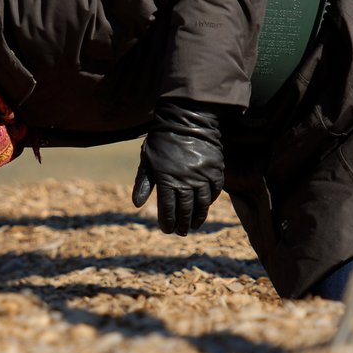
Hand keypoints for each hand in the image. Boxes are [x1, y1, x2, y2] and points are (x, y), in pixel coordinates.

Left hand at [131, 101, 224, 234]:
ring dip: (198, 217)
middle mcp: (186, 180)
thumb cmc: (162, 141)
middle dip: (182, 224)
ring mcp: (203, 175)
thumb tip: (137, 205)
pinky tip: (205, 205)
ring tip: (194, 225)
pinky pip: (215, 190)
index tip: (167, 230)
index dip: (167, 222)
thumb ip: (144, 183)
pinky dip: (210, 200)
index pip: (168, 209)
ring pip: (202, 204)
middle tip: (181, 232)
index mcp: (167, 179)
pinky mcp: (216, 169)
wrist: (186, 120)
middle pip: (185, 210)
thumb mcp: (148, 160)